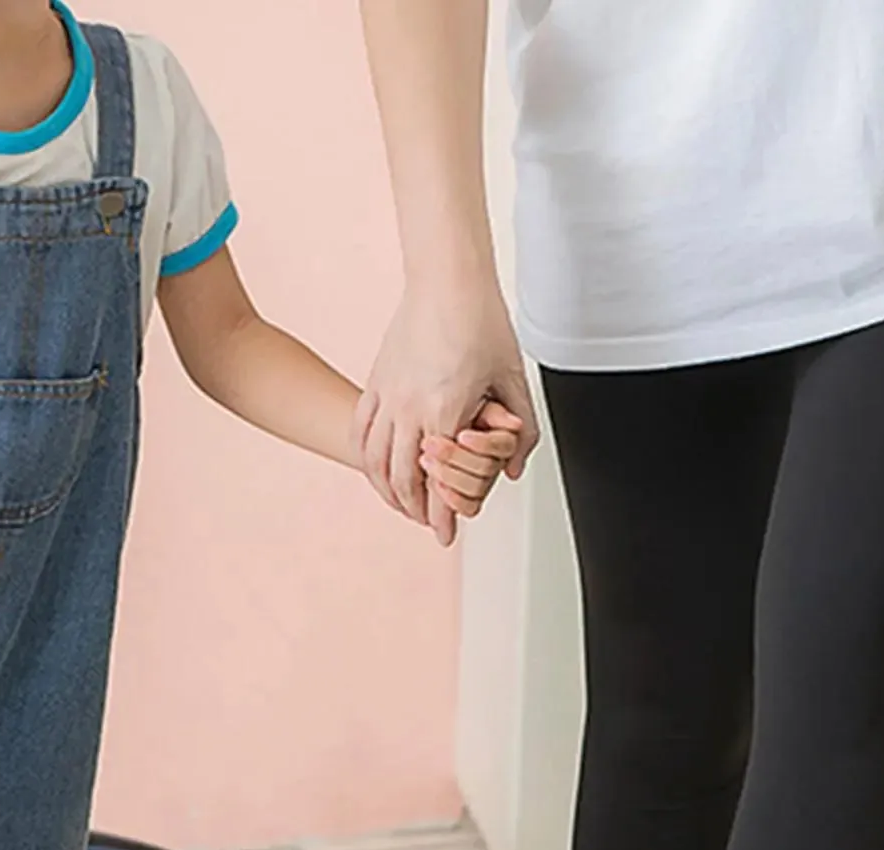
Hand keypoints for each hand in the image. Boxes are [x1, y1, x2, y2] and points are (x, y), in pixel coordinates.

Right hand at [355, 281, 539, 545]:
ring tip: (402, 504)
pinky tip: (377, 470)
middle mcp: (408, 409)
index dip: (441, 515)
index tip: (446, 534)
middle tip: (427, 523)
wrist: (447, 280)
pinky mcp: (375, 383)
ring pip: (376, 462)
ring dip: (388, 490)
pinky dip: (368, 459)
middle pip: (402, 480)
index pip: (438, 481)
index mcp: (444, 412)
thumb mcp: (512, 378)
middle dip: (414, 510)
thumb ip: (521, 429)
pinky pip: (362, 433)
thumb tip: (515, 468)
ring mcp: (386, 397)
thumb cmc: (480, 320)